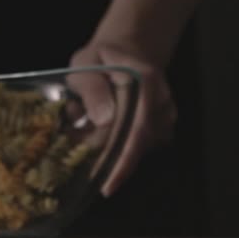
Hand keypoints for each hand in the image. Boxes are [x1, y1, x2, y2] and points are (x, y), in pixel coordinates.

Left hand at [69, 42, 175, 196]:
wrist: (127, 52)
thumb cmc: (101, 58)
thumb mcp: (86, 63)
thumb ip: (92, 88)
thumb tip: (103, 119)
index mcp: (147, 83)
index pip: (138, 129)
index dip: (123, 161)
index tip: (107, 186)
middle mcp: (162, 104)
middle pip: (135, 146)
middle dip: (103, 157)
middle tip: (75, 153)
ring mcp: (163, 119)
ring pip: (132, 150)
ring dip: (102, 147)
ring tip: (80, 122)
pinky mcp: (157, 129)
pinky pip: (132, 147)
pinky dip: (109, 145)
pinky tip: (91, 126)